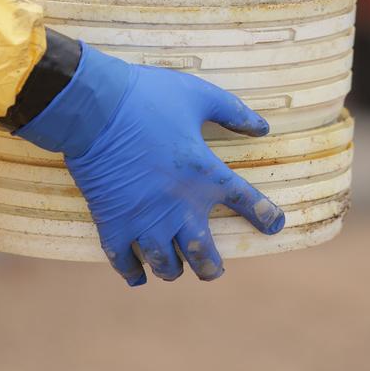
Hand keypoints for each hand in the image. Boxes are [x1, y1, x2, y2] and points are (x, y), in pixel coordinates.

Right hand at [17, 44, 284, 284]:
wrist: (95, 107)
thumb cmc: (148, 97)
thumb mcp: (199, 95)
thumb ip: (233, 112)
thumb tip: (263, 127)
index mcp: (205, 174)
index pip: (247, 202)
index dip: (265, 216)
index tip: (275, 225)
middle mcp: (179, 205)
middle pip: (203, 254)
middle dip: (211, 268)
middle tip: (213, 269)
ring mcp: (144, 219)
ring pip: (165, 265)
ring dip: (174, 269)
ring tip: (175, 268)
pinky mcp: (112, 222)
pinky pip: (124, 261)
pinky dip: (133, 272)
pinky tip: (139, 275)